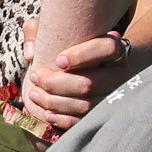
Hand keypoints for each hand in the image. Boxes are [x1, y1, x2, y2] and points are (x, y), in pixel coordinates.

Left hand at [11, 22, 126, 138]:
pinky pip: (83, 121)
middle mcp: (121, 74)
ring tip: (34, 94)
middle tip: (35, 77)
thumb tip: (30, 54)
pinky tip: (47, 113)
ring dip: (54, 102)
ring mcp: (116, 97)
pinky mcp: (105, 115)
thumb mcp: (58, 31)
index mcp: (116, 48)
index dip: (82, 55)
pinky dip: (62, 119)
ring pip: (85, 105)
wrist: (101, 68)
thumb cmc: (74, 46)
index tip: (58, 60)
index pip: (107, 48)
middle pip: (89, 84)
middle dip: (55, 84)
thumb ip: (37, 30)